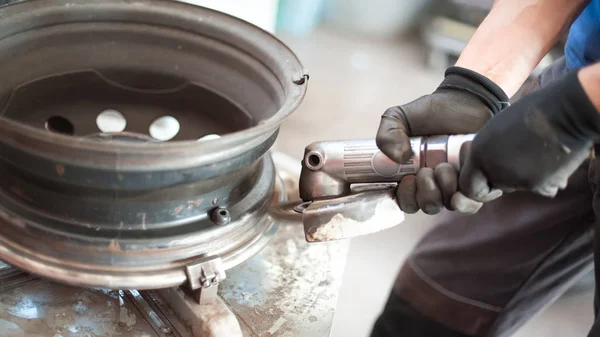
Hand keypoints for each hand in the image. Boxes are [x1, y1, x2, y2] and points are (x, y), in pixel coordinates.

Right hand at [376, 67, 507, 213]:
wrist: (465, 99)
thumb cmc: (431, 112)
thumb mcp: (398, 118)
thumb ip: (387, 135)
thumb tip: (399, 158)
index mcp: (414, 176)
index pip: (407, 203)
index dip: (406, 198)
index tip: (406, 179)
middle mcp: (436, 184)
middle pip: (429, 207)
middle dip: (426, 193)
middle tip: (427, 170)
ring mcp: (458, 184)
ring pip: (451, 205)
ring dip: (445, 189)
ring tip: (445, 166)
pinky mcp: (479, 180)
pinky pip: (476, 200)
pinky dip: (468, 192)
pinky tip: (464, 169)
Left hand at [455, 70, 599, 206]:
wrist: (565, 112)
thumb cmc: (531, 113)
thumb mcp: (495, 130)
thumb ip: (486, 152)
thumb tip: (484, 169)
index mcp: (479, 153)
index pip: (468, 188)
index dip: (479, 186)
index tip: (490, 179)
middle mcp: (493, 169)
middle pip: (494, 187)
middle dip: (502, 181)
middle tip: (518, 161)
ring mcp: (516, 179)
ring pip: (516, 187)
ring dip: (523, 177)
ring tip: (535, 154)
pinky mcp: (538, 185)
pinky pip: (539, 189)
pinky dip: (545, 180)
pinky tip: (550, 160)